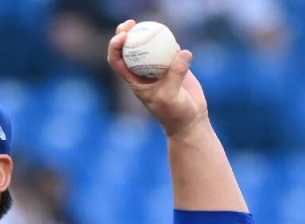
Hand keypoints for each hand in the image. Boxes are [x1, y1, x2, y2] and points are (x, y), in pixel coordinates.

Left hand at [107, 20, 207, 136]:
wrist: (190, 119)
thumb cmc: (173, 113)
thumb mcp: (170, 96)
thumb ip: (174, 74)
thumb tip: (182, 51)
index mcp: (133, 80)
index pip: (117, 61)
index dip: (115, 46)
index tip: (123, 36)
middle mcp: (142, 72)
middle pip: (129, 48)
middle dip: (126, 33)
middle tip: (131, 23)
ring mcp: (158, 67)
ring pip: (150, 45)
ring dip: (148, 33)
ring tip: (152, 24)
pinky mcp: (174, 65)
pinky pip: (170, 48)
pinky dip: (170, 41)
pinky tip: (171, 36)